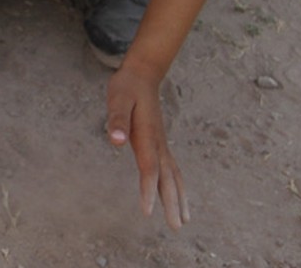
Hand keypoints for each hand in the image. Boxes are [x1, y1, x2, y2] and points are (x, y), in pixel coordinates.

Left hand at [105, 63, 188, 229]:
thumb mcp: (116, 99)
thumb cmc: (126, 87)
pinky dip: (177, 185)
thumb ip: (116, 119)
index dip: (148, 190)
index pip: (149, 168)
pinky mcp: (160, 142)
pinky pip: (172, 169)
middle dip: (172, 203)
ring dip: (179, 197)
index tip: (147, 212)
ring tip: (184, 220)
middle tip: (177, 227)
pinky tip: (177, 195)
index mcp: (147, 136)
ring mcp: (162, 143)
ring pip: (174, 175)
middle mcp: (158, 143)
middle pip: (167, 177)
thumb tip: (117, 141)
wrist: (142, 74)